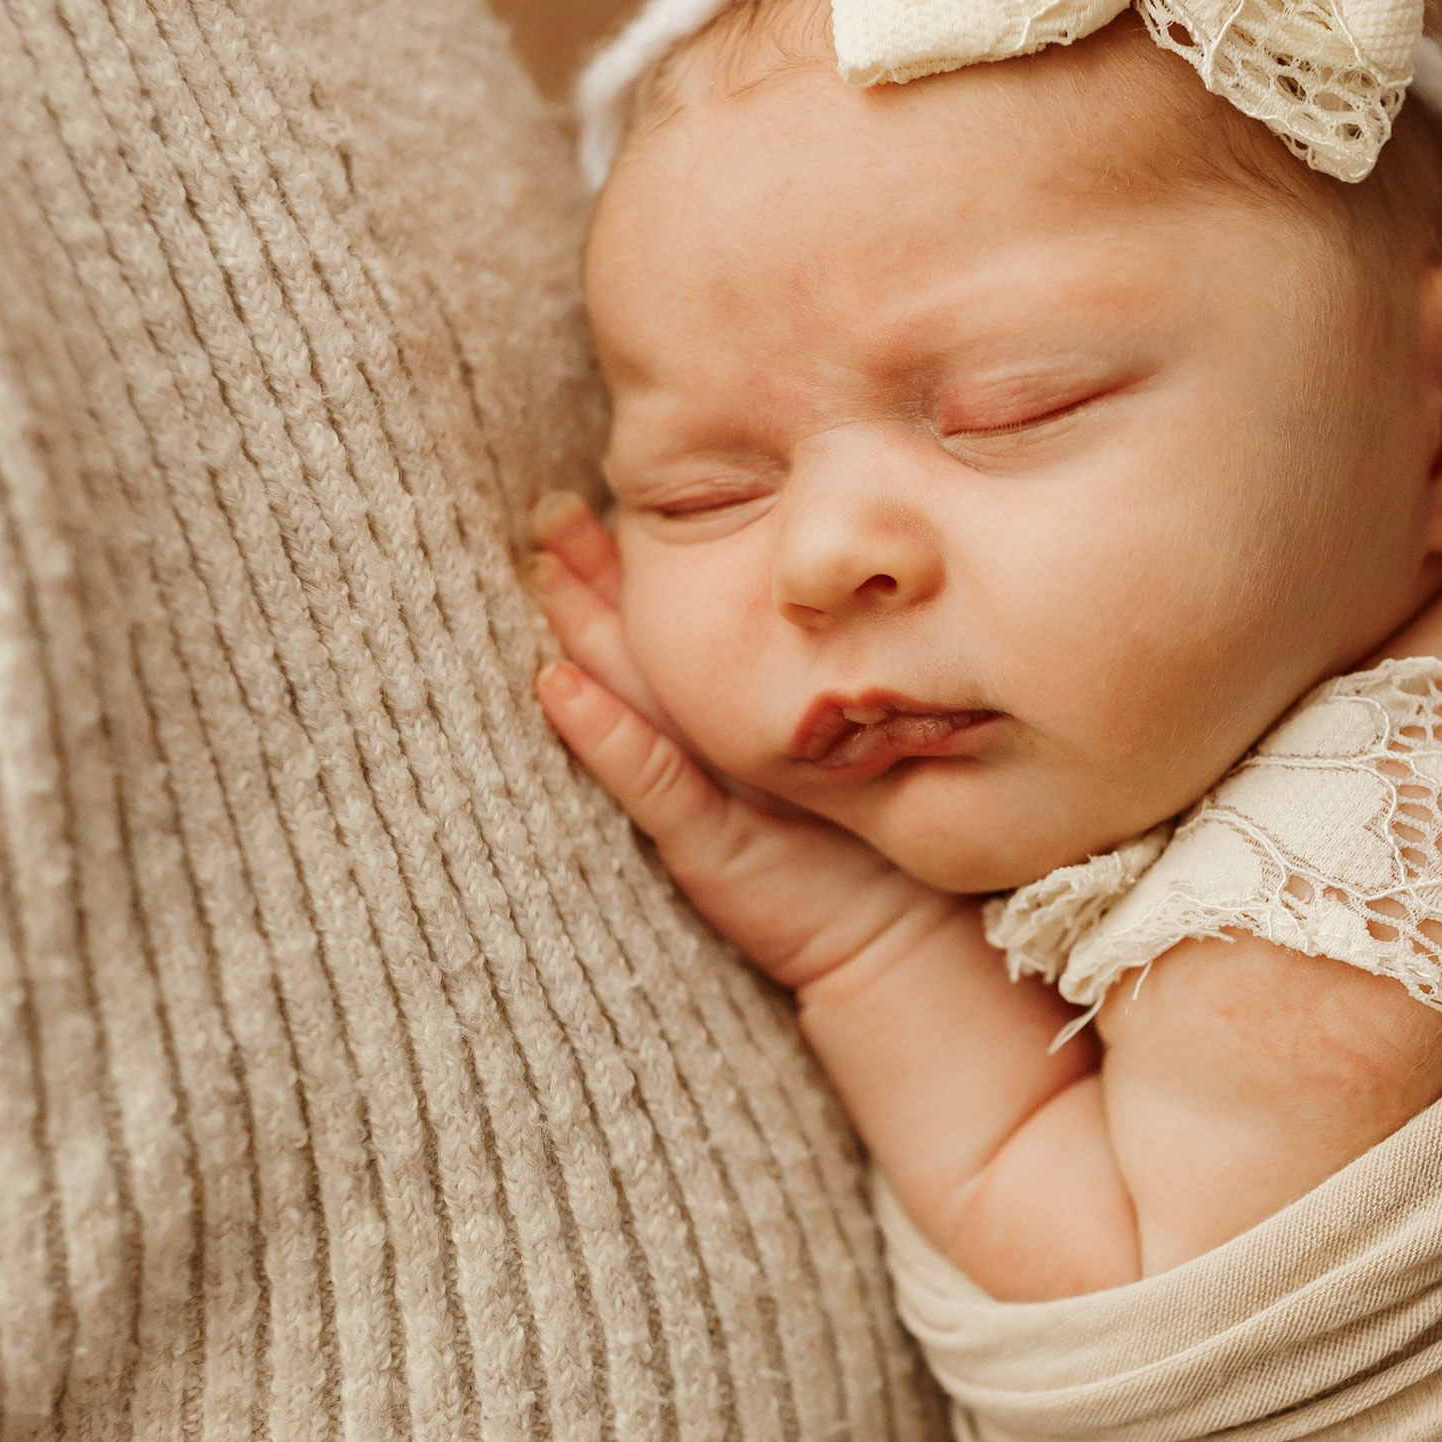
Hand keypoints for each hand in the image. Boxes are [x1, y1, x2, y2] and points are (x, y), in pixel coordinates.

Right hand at [529, 499, 935, 993]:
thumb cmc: (880, 839)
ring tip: (544, 572)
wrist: (898, 942)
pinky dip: (606, 737)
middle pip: (636, 652)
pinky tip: (560, 687)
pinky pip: (652, 782)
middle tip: (546, 515)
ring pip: (630, 701)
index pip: (676, 631)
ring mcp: (700, 794)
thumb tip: (844, 567)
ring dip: (583, 638)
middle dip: (588, 584)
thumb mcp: (852, 736)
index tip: (593, 499)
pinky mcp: (706, 846)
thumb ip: (829, 670)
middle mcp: (706, 748)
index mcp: (733, 718)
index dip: (630, 570)